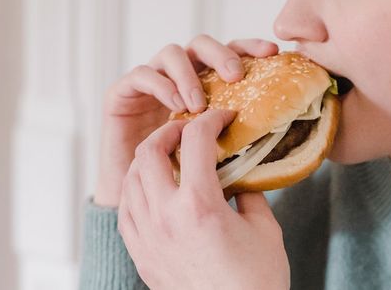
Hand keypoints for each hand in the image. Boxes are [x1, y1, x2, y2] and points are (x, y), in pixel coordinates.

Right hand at [94, 36, 278, 206]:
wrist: (139, 207)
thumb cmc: (184, 183)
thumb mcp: (221, 160)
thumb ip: (245, 143)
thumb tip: (286, 139)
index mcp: (207, 86)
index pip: (231, 54)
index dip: (250, 47)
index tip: (273, 52)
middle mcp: (180, 78)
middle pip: (202, 44)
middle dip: (221, 54)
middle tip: (236, 76)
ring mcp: (151, 83)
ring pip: (172, 53)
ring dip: (189, 74)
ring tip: (200, 103)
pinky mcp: (122, 94)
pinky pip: (141, 74)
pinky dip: (160, 84)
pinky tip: (175, 103)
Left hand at [118, 109, 289, 289]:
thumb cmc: (256, 281)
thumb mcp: (264, 227)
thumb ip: (247, 192)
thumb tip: (238, 173)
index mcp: (199, 206)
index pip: (195, 141)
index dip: (211, 119)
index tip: (223, 117)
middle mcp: (165, 217)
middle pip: (149, 152)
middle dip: (170, 131)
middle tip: (188, 129)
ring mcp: (147, 238)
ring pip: (130, 179)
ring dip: (149, 158)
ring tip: (170, 155)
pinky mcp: (141, 255)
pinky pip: (126, 210)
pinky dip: (136, 189)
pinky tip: (154, 188)